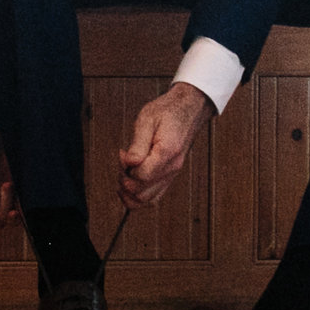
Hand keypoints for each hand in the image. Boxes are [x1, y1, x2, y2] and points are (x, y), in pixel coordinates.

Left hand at [118, 82, 213, 209]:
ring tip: (125, 172)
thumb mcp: (147, 120)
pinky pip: (153, 196)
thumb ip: (137, 145)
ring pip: (147, 200)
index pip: (141, 176)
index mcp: (167, 152)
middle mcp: (172, 168)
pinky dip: (138, 194)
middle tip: (122, 163)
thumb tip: (129, 163)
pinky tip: (131, 180)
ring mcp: (172, 174)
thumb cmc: (168, 112)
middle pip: (142, 193)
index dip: (126, 169)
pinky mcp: (170, 175)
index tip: (122, 153)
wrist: (188, 109)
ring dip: (129, 191)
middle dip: (125, 181)